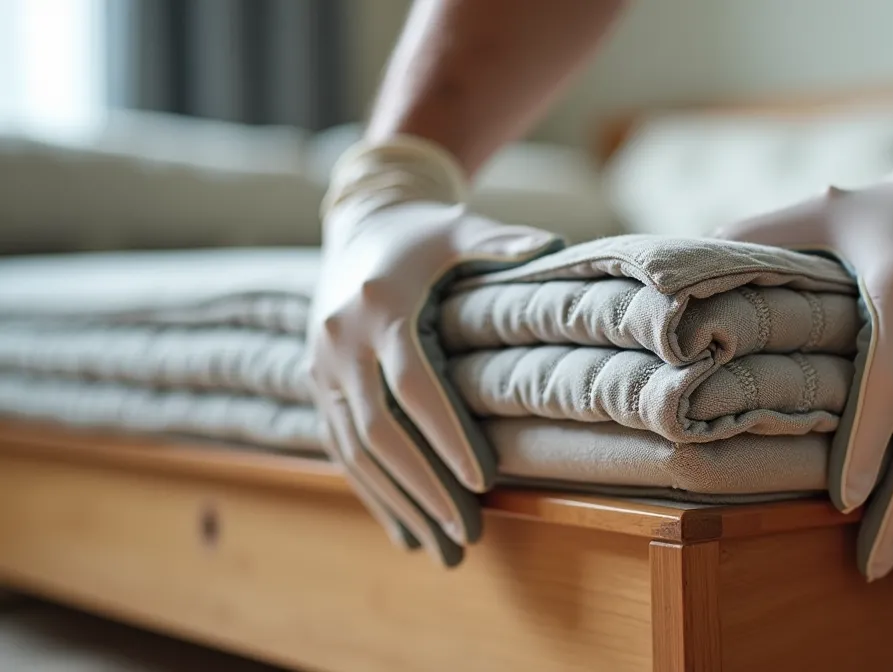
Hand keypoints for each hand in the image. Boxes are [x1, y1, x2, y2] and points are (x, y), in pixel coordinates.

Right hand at [307, 136, 561, 563]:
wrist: (359, 223)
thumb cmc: (424, 232)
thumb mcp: (460, 227)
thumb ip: (502, 242)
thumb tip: (551, 245)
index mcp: (379, 306)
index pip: (412, 383)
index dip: (445, 433)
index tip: (481, 479)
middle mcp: (340, 341)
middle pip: (379, 430)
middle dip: (423, 486)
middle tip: (467, 533)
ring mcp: (322, 366)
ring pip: (355, 450)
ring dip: (397, 503)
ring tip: (441, 550)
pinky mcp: (316, 383)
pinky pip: (339, 448)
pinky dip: (371, 493)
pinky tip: (403, 532)